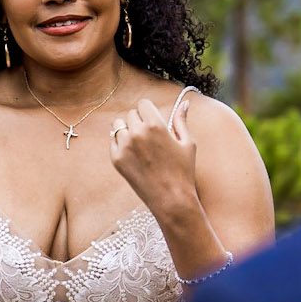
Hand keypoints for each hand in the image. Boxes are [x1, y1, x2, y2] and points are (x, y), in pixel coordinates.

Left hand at [109, 94, 197, 216]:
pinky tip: (133, 154)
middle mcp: (137, 133)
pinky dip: (120, 143)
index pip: (143, 104)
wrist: (171, 199)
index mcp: (156, 125)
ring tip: (140, 144)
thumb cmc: (183, 171)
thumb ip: (182, 120)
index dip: (149, 111)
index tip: (153, 120)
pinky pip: (113, 141)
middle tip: (149, 137)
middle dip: (139, 121)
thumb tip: (184, 103)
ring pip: (118, 125)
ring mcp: (124, 146)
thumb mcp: (188, 143)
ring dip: (127, 130)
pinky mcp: (116, 159)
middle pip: (131, 114)